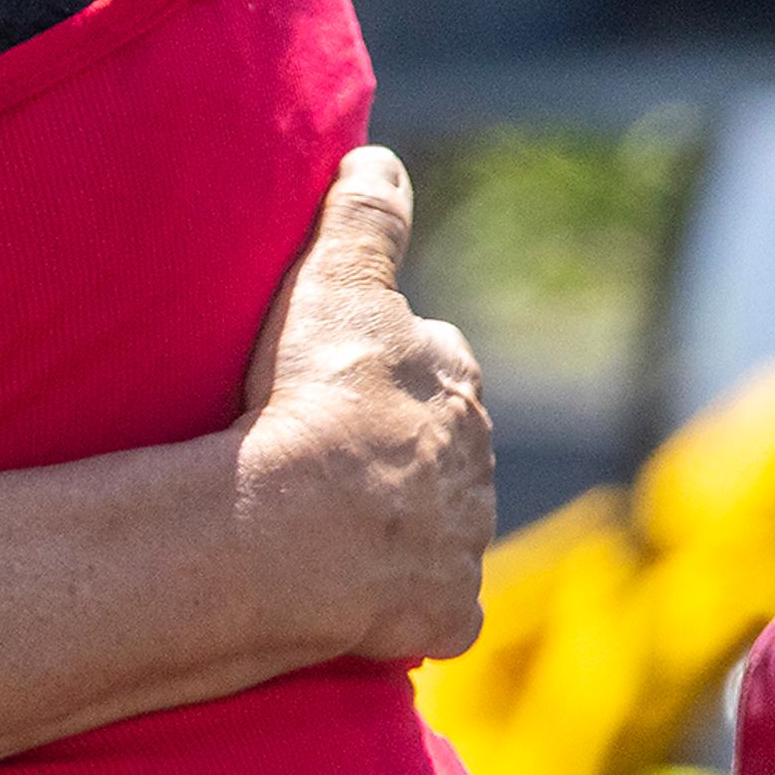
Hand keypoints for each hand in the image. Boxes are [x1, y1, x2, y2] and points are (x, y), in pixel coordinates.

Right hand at [231, 147, 495, 664]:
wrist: (299, 529)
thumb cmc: (313, 398)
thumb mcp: (331, 283)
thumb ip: (363, 218)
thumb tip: (382, 158)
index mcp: (453, 380)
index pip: (435, 358)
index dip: (391, 363)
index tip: (346, 373)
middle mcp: (475, 462)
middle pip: (442, 445)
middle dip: (403, 446)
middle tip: (331, 450)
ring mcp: (462, 543)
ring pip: (437, 524)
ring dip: (400, 521)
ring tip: (329, 522)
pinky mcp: (444, 615)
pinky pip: (427, 606)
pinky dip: (401, 600)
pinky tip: (356, 594)